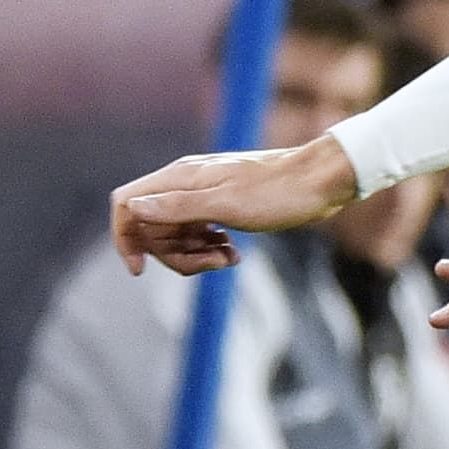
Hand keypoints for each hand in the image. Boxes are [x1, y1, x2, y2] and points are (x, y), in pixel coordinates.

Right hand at [109, 131, 357, 271]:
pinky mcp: (221, 209)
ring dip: (196, 256)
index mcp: (179, 178)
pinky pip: (199, 237)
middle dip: (174, 255)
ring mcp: (203, 197)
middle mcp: (185, 185)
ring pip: (176, 237)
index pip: (126, 204)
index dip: (125, 237)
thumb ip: (177, 207)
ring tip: (229, 259)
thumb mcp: (226, 204)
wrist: (322, 182)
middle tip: (212, 263)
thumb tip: (133, 209)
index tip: (140, 269)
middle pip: (151, 229)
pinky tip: (234, 255)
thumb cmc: (278, 192)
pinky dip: (211, 251)